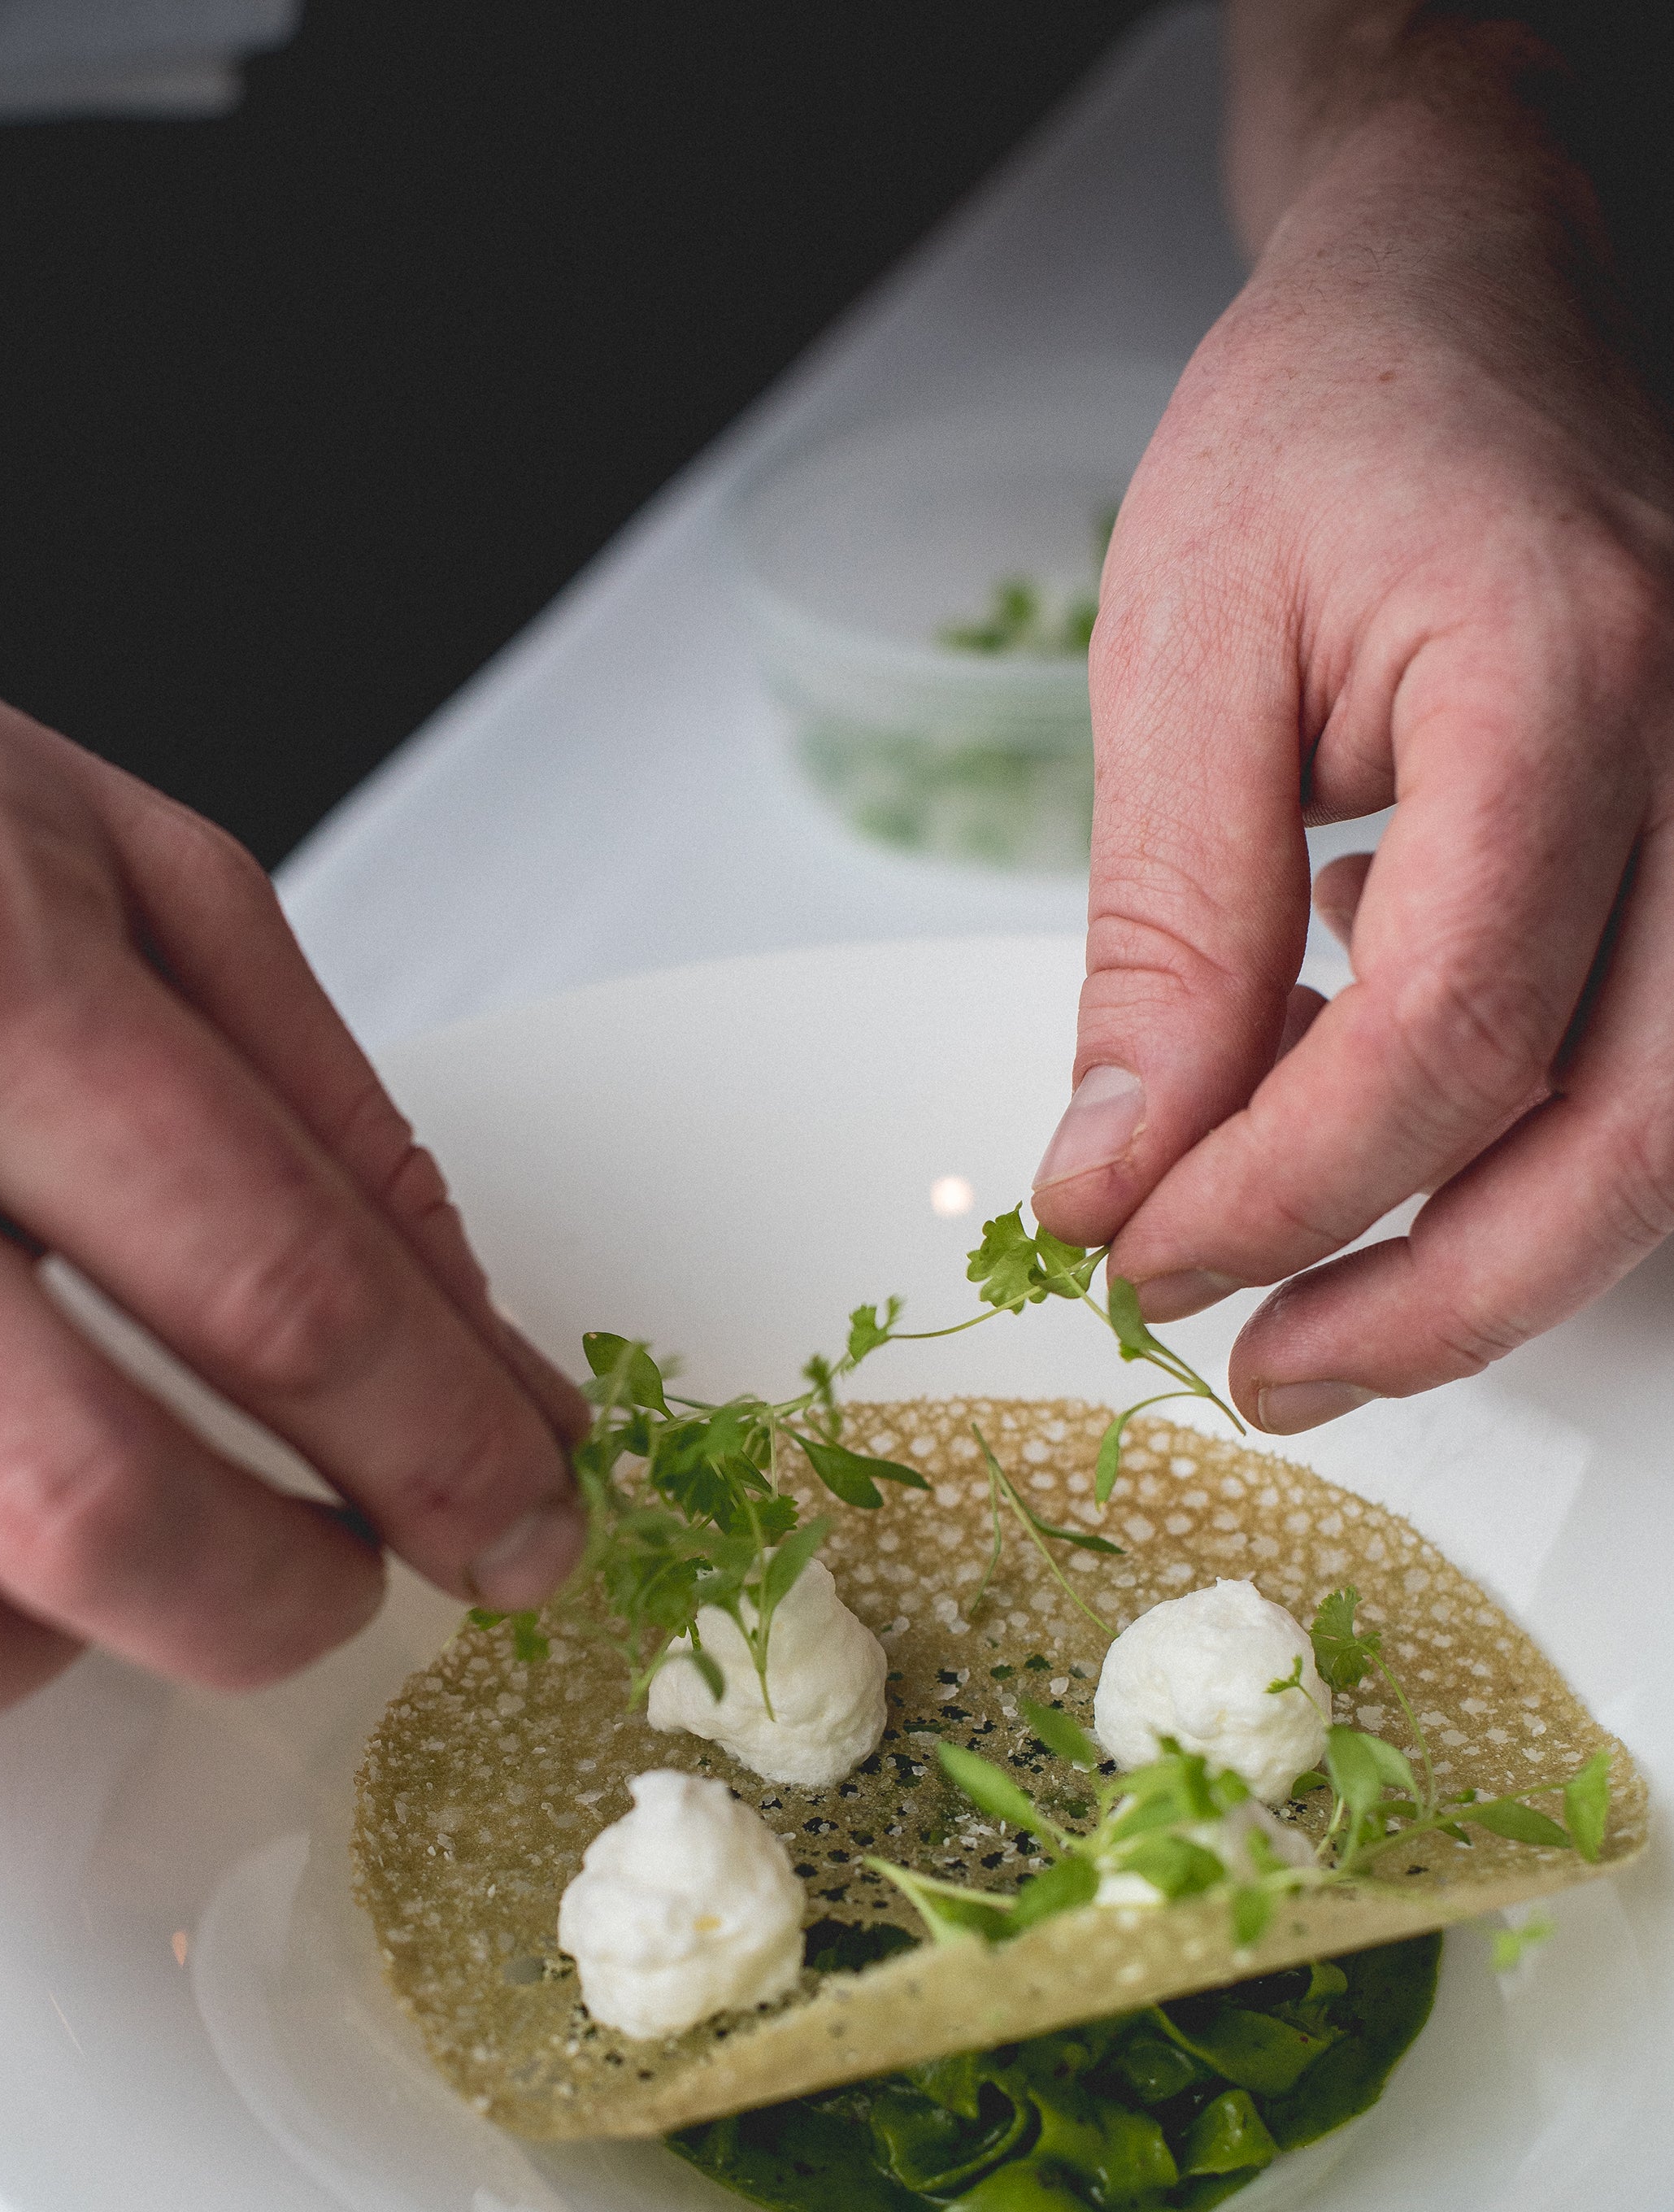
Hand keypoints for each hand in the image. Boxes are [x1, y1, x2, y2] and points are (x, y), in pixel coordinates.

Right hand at [0, 625, 585, 1739]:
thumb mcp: (93, 848)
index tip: (522, 1522)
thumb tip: (471, 1348)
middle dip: (284, 1601)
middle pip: (98, 1514)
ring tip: (98, 1532)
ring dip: (53, 1645)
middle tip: (345, 1571)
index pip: (283, 1289)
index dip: (444, 1451)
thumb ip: (313, 1097)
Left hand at [1031, 26, 1673, 1431]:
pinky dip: (1520, 1159)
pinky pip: (1654, 1069)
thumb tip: (1117, 1183)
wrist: (1457, 317)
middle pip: (1626, 1133)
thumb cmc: (1321, 443)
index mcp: (1564, 678)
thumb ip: (1162, 939)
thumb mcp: (1181, 661)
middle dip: (1432, 1301)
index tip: (1137, 1254)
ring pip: (1667, 1133)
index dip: (1286, 1192)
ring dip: (1491, 1267)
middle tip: (1258, 1370)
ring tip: (1306, 1319)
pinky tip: (1372, 1148)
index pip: (1448, 1031)